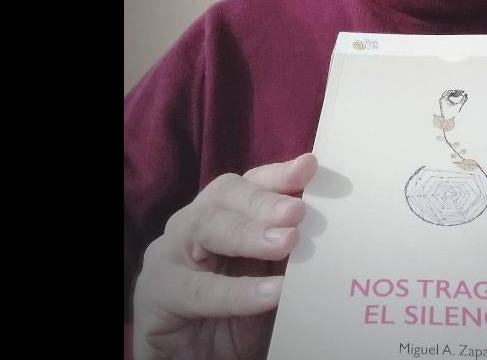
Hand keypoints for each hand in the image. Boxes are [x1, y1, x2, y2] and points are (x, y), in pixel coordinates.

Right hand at [132, 153, 318, 359]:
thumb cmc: (237, 319)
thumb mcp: (271, 279)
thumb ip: (289, 253)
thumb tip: (330, 230)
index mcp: (220, 216)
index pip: (248, 184)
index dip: (278, 174)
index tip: (311, 167)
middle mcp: (191, 226)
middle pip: (225, 197)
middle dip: (264, 201)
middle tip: (298, 212)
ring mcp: (168, 255)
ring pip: (205, 228)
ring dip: (248, 234)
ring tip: (287, 242)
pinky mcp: (156, 292)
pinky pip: (198, 290)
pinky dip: (238, 292)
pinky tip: (271, 293)